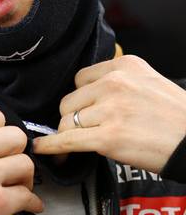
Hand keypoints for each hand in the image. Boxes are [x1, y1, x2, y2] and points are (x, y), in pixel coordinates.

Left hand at [33, 55, 185, 172]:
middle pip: (69, 101)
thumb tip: (89, 97)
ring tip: (77, 144)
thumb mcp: (149, 82)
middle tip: (84, 131)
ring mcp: (111, 110)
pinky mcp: (108, 137)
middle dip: (72, 118)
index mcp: (125, 65)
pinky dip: (50, 146)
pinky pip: (66, 140)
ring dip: (69, 135)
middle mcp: (115, 83)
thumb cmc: (176, 117)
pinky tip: (41, 149)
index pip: (81, 79)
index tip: (82, 110)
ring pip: (67, 122)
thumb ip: (121, 82)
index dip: (80, 99)